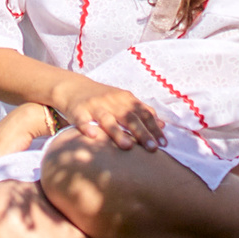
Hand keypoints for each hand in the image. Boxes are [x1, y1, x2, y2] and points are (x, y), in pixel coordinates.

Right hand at [50, 81, 164, 148]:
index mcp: (125, 99)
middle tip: (152, 148)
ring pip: (107, 119)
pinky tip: (92, 136)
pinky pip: (82, 120)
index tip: (164, 143)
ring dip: (118, 132)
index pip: (143, 113)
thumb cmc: (104, 99)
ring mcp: (95, 106)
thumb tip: (162, 125)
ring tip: (128, 147)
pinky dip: (87, 127)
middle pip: (129, 117)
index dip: (154, 128)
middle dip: (142, 133)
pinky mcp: (78, 111)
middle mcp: (112, 101)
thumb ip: (142, 112)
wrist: (74, 88)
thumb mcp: (124, 101)